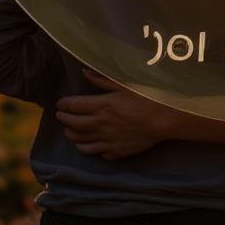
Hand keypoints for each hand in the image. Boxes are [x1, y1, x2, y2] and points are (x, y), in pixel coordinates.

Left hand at [55, 68, 172, 160]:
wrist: (164, 119)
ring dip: (72, 136)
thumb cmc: (147, 96)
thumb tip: (84, 71)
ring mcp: (108, 140)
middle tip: (60, 116)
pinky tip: (87, 147)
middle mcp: (100, 125)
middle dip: (64, 120)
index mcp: (101, 106)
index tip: (59, 103)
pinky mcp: (117, 151)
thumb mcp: (125, 83)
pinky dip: (88, 149)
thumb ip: (103, 79)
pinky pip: (97, 153)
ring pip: (82, 142)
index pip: (74, 106)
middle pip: (74, 124)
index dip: (64, 104)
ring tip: (69, 131)